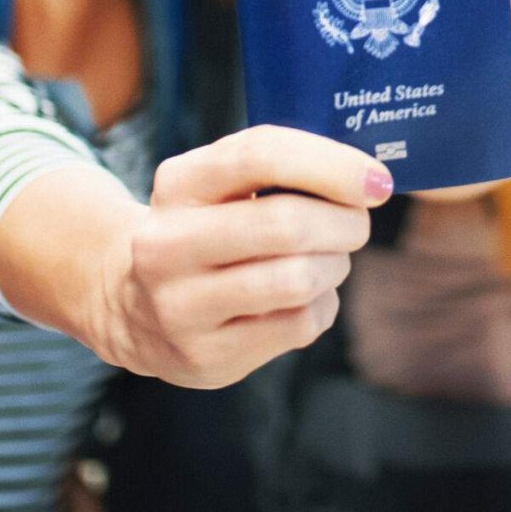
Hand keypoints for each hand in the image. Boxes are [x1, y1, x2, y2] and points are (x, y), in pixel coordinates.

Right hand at [102, 126, 388, 386]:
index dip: (331, 165)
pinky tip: (302, 298)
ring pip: (298, 279)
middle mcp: (166, 244)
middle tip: (357, 224)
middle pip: (287, 224)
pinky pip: (300, 324)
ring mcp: (181, 306)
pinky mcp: (206, 356)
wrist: (133, 307)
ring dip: (335, 266)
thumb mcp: (220, 184)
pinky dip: (321, 305)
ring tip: (327, 260)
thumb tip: (370, 179)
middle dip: (345, 223)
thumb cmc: (205, 229)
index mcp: (178, 185)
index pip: (260, 155)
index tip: (377, 180)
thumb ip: (281, 166)